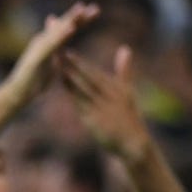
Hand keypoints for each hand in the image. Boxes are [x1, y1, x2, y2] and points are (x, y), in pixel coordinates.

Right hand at [4, 2, 99, 105]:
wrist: (16, 95)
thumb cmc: (32, 82)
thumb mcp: (50, 66)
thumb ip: (57, 55)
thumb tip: (66, 52)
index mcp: (48, 44)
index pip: (66, 29)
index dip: (81, 19)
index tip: (96, 10)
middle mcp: (42, 42)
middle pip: (62, 27)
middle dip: (78, 16)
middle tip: (95, 8)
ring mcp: (37, 49)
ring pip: (56, 32)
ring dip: (69, 20)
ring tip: (82, 10)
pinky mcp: (35, 59)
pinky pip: (50, 46)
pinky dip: (60, 36)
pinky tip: (71, 28)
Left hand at [58, 46, 150, 163]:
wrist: (134, 143)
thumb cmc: (129, 117)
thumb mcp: (128, 92)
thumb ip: (124, 71)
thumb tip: (125, 48)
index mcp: (116, 88)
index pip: (94, 73)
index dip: (80, 62)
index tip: (68, 52)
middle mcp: (110, 95)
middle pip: (88, 77)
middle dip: (74, 64)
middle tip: (59, 51)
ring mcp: (102, 107)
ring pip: (83, 89)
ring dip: (70, 77)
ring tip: (58, 67)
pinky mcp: (96, 120)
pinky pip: (81, 105)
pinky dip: (72, 95)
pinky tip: (62, 88)